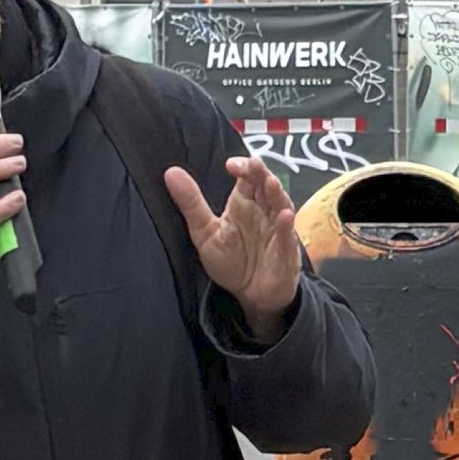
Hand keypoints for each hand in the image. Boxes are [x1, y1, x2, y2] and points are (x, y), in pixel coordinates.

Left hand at [165, 151, 300, 321]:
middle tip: (255, 164)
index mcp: (244, 203)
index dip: (244, 167)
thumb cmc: (230, 261)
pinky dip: (287, 227)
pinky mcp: (285, 251)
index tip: (231, 165)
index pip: (247, 177)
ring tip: (270, 183)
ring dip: (277, 194)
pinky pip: (287, 237)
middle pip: (266, 186)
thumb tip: (170, 172)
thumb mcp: (204, 232)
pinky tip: (285, 216)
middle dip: (262, 174)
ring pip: (281, 206)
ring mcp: (277, 230)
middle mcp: (263, 211)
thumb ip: (191, 203)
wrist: (248, 295)